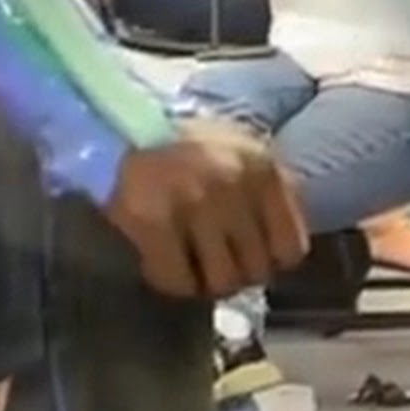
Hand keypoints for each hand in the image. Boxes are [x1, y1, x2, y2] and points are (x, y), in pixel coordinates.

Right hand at [102, 120, 308, 297]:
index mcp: (262, 167)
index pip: (291, 250)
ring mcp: (192, 202)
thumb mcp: (244, 157)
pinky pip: (177, 281)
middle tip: (214, 260)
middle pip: (256, 270)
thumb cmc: (188, 150)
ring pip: (221, 282)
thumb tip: (283, 256)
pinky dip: (172, 280)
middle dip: (236, 272)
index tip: (250, 254)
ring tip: (191, 261)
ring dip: (205, 281)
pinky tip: (165, 261)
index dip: (270, 260)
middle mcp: (233, 183)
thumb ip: (271, 197)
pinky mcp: (152, 220)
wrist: (119, 128)